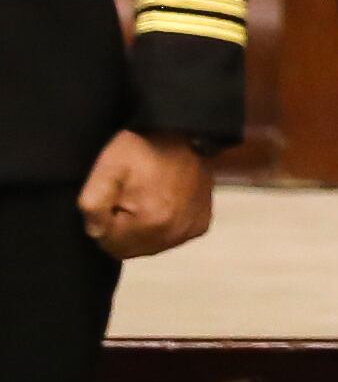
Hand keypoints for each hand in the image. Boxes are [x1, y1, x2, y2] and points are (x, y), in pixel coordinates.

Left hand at [78, 131, 215, 259]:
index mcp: (151, 222)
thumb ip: (92, 205)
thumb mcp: (107, 167)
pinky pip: (170, 239)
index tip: (113, 198)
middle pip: (130, 249)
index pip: (109, 244)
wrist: (184, 132)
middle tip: (127, 198)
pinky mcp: (200, 225)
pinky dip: (162, 227)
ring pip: (150, 247)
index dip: (104, 221)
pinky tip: (162, 204)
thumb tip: (96, 232)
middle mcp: (175, 233)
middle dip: (122, 229)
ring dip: (141, 230)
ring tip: (145, 199)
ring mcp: (190, 230)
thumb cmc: (142, 148)